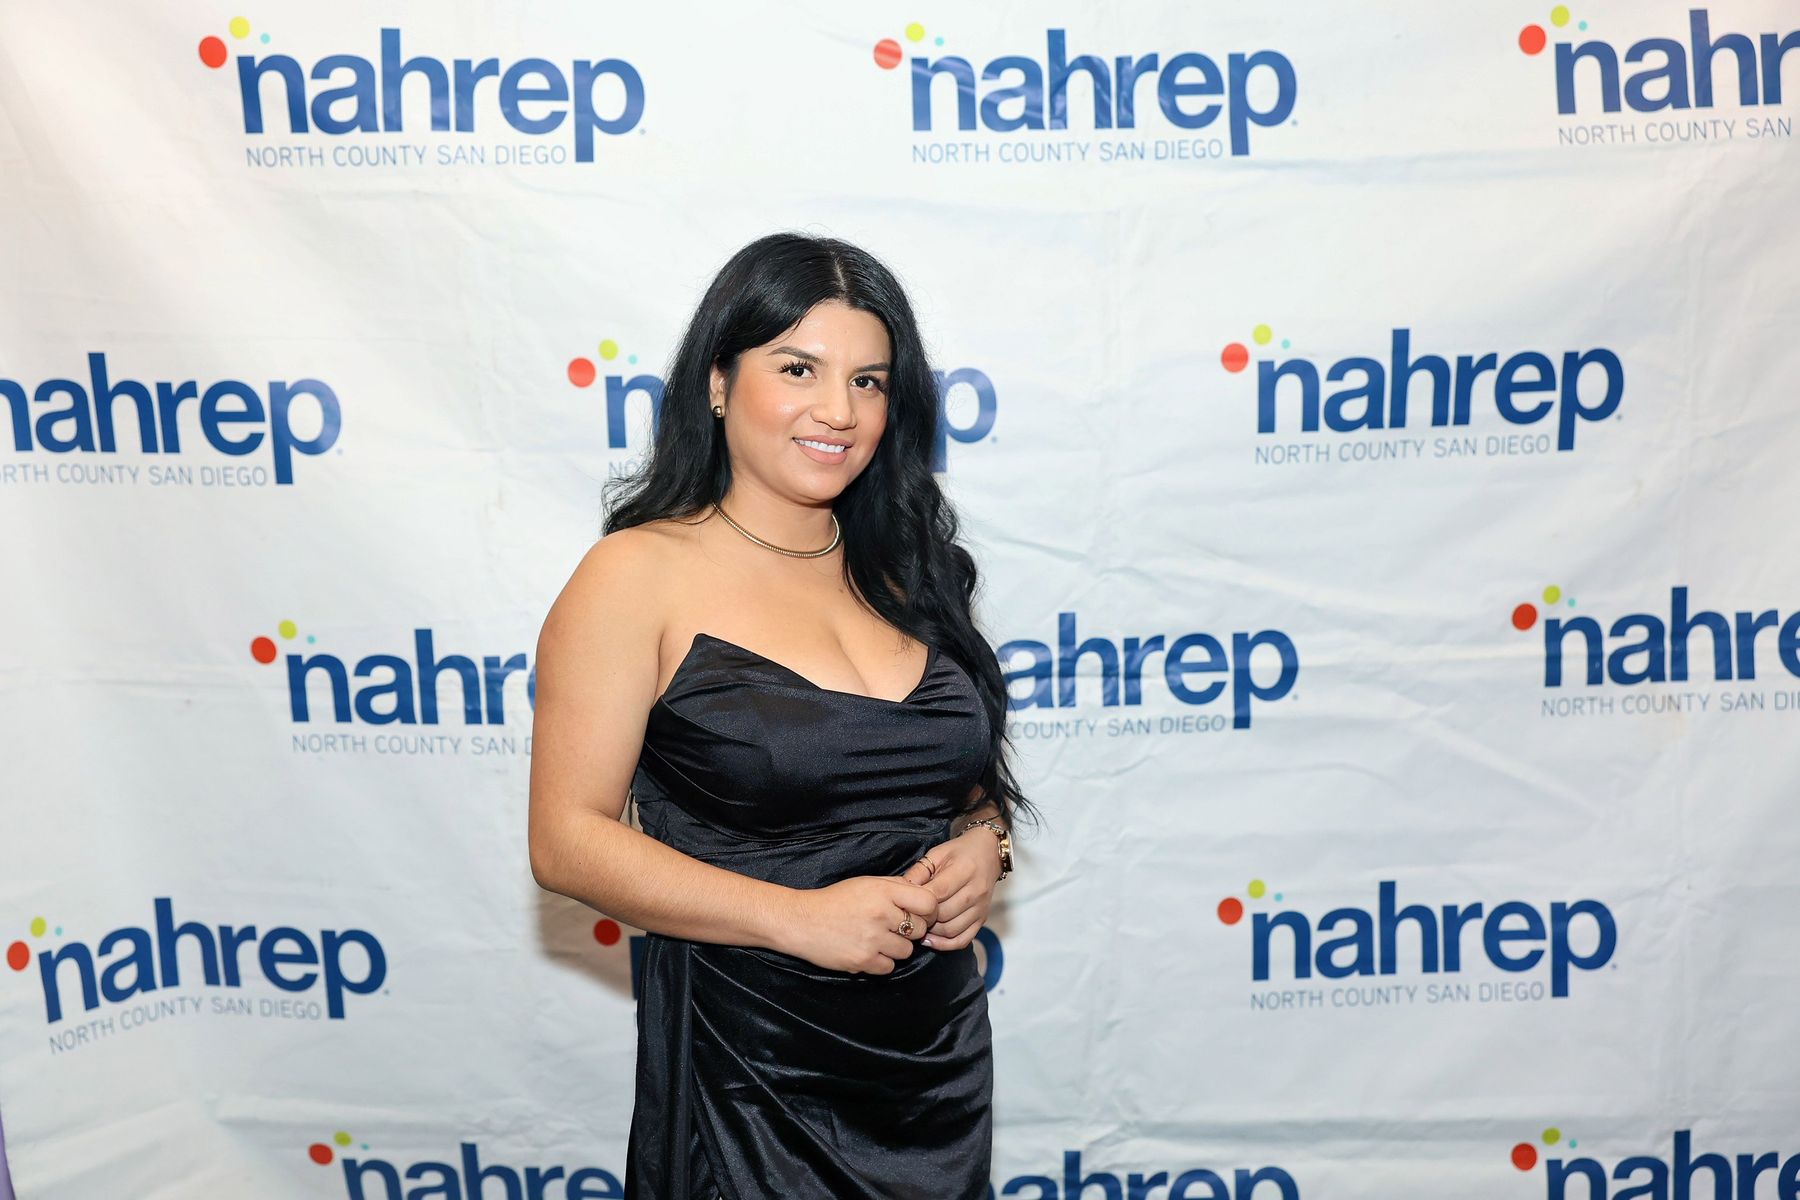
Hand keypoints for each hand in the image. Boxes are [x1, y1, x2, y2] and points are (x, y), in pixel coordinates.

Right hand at [781, 876, 939, 974]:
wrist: (802, 921)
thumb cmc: (835, 900)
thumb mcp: (866, 883)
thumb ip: (895, 887)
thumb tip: (922, 895)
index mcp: (884, 891)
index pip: (928, 903)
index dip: (929, 910)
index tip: (921, 914)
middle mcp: (881, 914)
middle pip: (920, 929)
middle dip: (911, 930)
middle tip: (892, 927)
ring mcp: (873, 939)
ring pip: (906, 951)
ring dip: (896, 948)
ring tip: (876, 939)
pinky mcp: (863, 961)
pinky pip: (889, 967)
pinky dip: (881, 962)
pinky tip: (867, 950)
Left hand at [899, 822, 1002, 950]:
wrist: (989, 853)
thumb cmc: (960, 852)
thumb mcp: (937, 853)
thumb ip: (919, 872)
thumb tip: (901, 890)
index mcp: (965, 869)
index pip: (939, 892)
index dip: (919, 901)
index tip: (906, 901)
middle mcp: (976, 891)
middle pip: (944, 914)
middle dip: (923, 917)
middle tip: (910, 915)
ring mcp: (981, 907)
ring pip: (951, 930)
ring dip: (931, 931)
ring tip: (919, 924)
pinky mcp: (983, 919)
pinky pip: (963, 940)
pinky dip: (945, 944)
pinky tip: (930, 939)